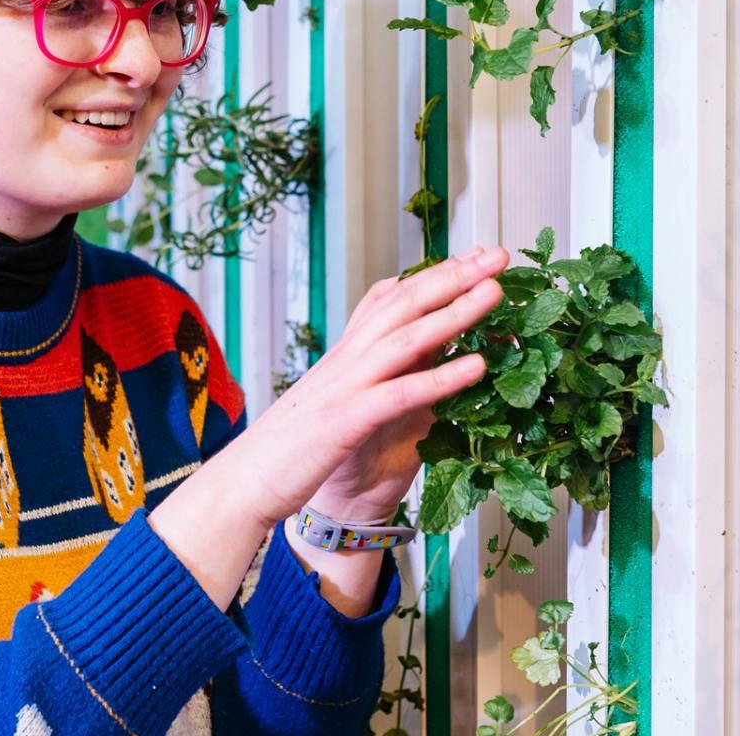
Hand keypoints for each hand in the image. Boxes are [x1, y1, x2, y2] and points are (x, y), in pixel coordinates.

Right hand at [221, 247, 506, 529]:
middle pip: (403, 305)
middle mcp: (345, 361)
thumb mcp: (335, 404)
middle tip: (496, 255)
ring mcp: (346, 387)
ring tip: (494, 291)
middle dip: (452, 276)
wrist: (243, 483)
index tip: (471, 257)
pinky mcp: (347, 422)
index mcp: (344, 356)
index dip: (431, 276)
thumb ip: (368, 379)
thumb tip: (402, 370)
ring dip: (455, 312)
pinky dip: (441, 376)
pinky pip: (401, 393)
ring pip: (407, 338)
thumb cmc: (291, 452)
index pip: (389, 301)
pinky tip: (476, 365)